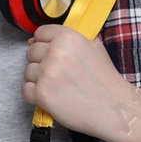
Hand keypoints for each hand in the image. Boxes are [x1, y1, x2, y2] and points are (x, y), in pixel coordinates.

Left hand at [22, 24, 136, 138]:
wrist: (114, 107)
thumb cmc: (104, 79)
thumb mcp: (93, 46)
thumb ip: (67, 39)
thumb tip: (34, 41)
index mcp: (67, 37)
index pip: (39, 34)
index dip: (44, 45)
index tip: (53, 55)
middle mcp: (55, 52)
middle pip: (31, 52)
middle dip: (41, 63)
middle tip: (60, 75)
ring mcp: (47, 73)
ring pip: (28, 72)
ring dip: (39, 80)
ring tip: (59, 87)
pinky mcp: (42, 94)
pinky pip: (26, 90)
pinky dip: (36, 96)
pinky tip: (53, 97)